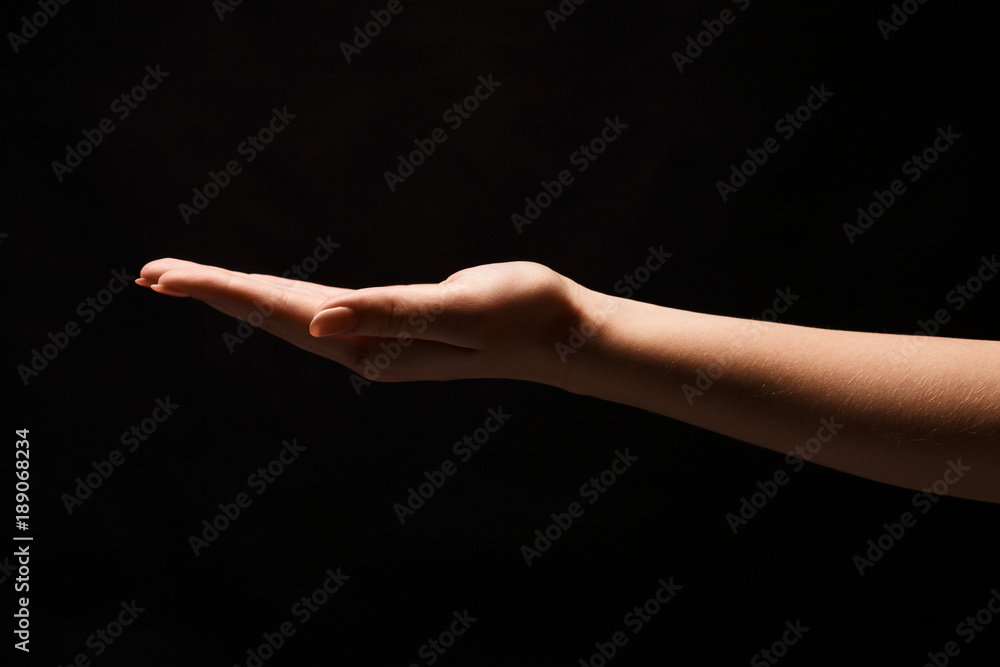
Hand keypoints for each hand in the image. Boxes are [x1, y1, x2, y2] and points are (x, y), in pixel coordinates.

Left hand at [137, 258, 588, 384]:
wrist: (558, 335)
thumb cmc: (516, 313)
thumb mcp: (455, 307)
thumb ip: (386, 313)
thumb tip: (313, 322)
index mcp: (371, 344)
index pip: (278, 312)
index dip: (219, 290)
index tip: (159, 275)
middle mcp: (363, 348)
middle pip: (271, 316)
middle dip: (211, 293)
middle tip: (148, 274)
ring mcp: (377, 341)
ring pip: (292, 316)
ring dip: (240, 297)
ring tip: (191, 282)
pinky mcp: (393, 327)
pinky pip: (322, 311)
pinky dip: (283, 299)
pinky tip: (273, 298)